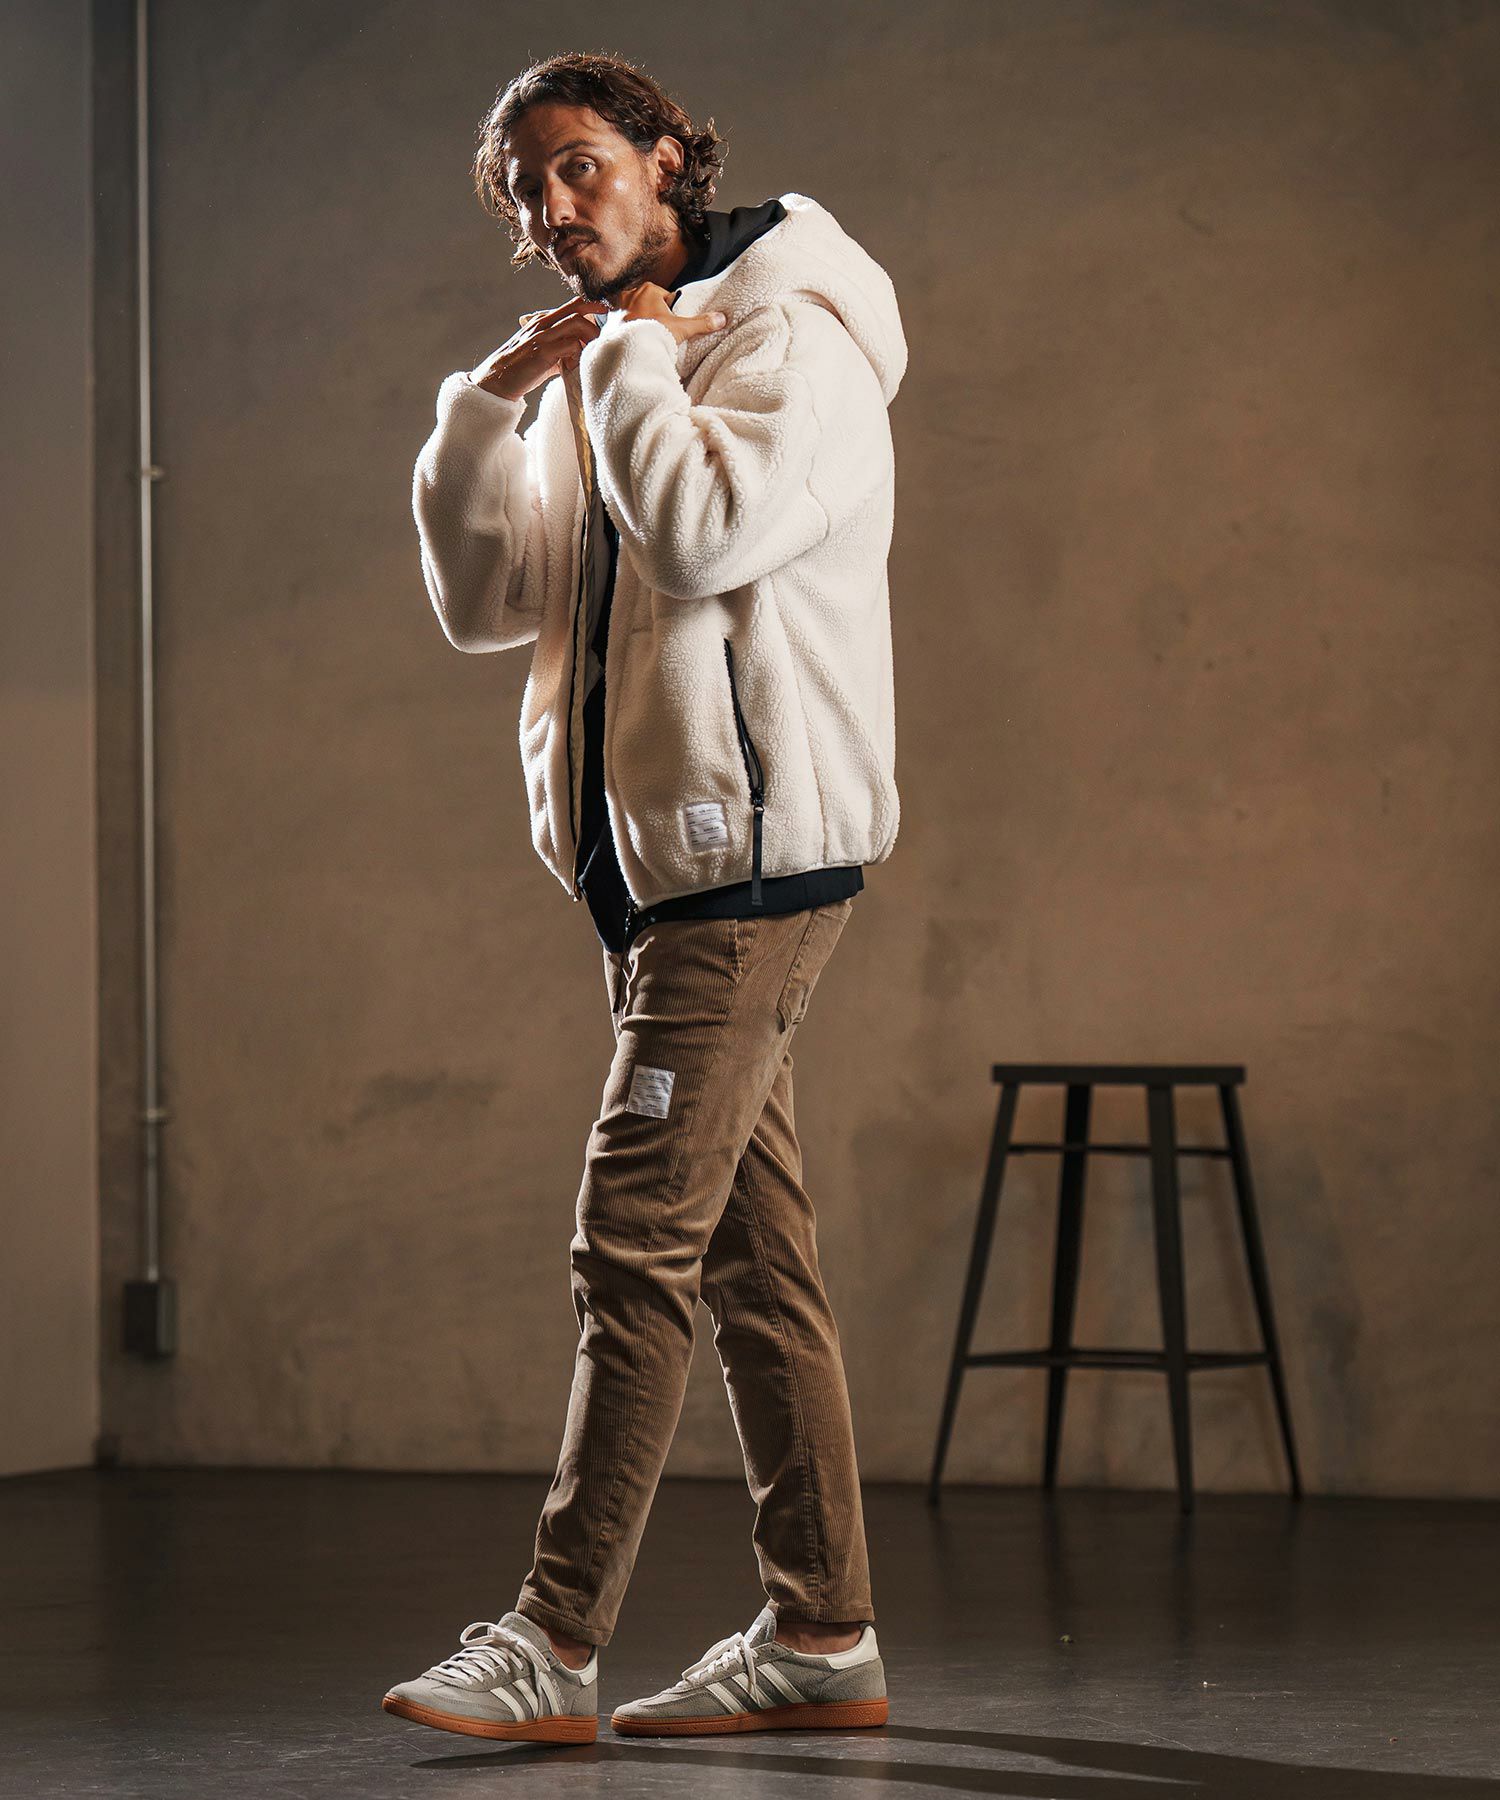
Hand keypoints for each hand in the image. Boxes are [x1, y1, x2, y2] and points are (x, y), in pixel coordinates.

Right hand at [469, 296, 608, 400]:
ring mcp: (541, 336)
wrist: (495, 382)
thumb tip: (581, 355)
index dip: (591, 307)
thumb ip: (561, 350)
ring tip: (598, 347)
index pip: (571, 305)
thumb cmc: (520, 371)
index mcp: (542, 322)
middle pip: (576, 307)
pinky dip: (581, 352)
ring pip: (576, 322)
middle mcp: (542, 324)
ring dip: (592, 334)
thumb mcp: (543, 355)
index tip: (607, 315)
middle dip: (597, 312)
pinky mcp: (542, 352)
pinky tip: (582, 363)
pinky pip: (571, 344)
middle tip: (611, 324)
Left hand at [613, 281, 727, 345]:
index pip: (666, 296)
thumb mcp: (681, 329)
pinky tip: (633, 341)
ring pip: (635, 312)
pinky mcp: (609, 321)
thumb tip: (721, 319)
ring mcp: (618, 307)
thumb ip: (701, 323)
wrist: (628, 352)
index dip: (671, 311)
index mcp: (649, 289)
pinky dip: (627, 330)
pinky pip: (621, 323)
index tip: (672, 324)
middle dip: (655, 316)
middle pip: (650, 303)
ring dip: (640, 322)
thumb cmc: (652, 335)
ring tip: (647, 338)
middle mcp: (631, 294)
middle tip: (660, 332)